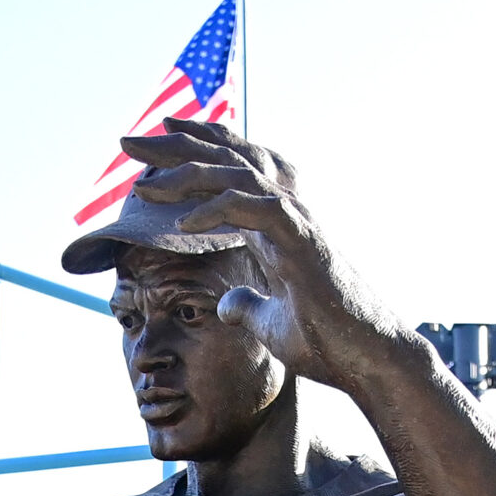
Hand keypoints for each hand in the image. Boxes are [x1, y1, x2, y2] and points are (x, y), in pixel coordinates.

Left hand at [122, 120, 413, 391]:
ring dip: (187, 175)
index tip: (157, 136)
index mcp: (274, 224)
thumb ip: (246, 305)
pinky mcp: (304, 243)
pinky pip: (257, 210)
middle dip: (175, 145)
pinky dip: (219, 211)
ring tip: (143, 185)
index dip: (196, 147)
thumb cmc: (327, 341)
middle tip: (127, 139)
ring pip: (238, 175)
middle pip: (227, 159)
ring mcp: (297, 224)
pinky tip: (184, 223)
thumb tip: (226, 302)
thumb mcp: (269, 322)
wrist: (367, 360)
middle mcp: (285, 213)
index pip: (231, 169)